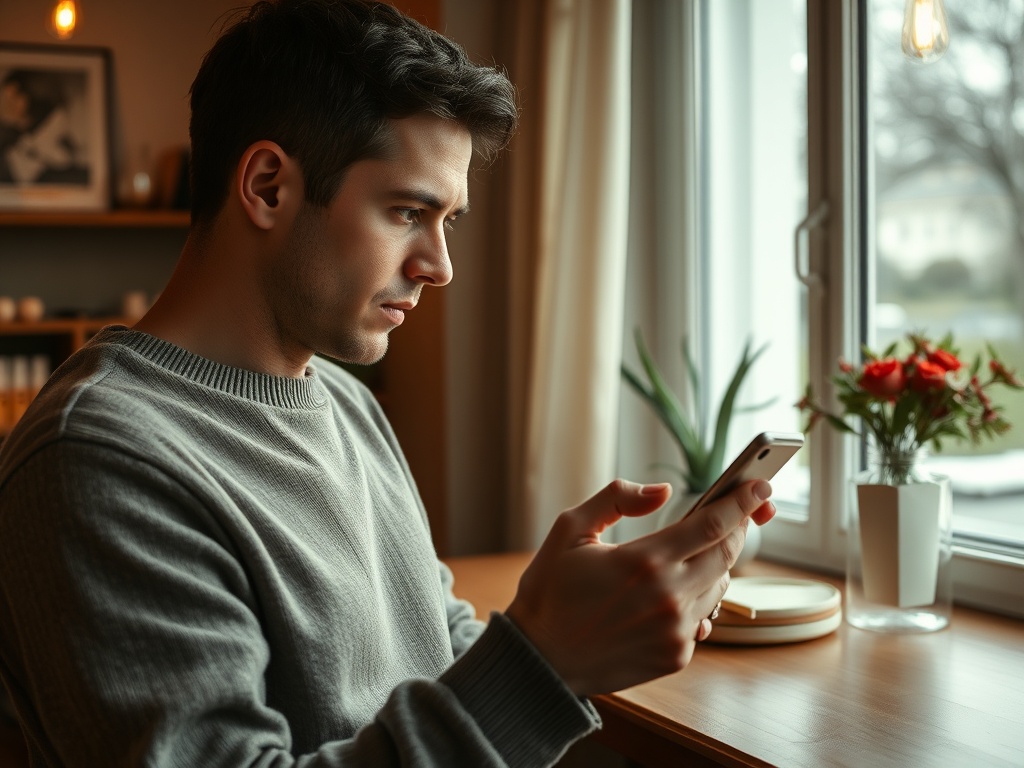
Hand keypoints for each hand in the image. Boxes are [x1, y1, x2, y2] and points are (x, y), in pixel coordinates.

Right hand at [504, 478, 773, 695]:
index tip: (760, 487)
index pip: (713, 524)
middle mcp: (667, 597)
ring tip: (685, 557)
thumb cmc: (551, 591)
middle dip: (737, 529)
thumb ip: (617, 499)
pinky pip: (703, 619)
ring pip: (719, 586)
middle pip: (727, 554)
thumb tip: (663, 491)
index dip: (742, 502)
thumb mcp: (570, 529)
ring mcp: (675, 631)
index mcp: (643, 560)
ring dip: (713, 566)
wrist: (541, 661)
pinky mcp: (675, 656)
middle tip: (738, 514)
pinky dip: (696, 601)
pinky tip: (670, 595)